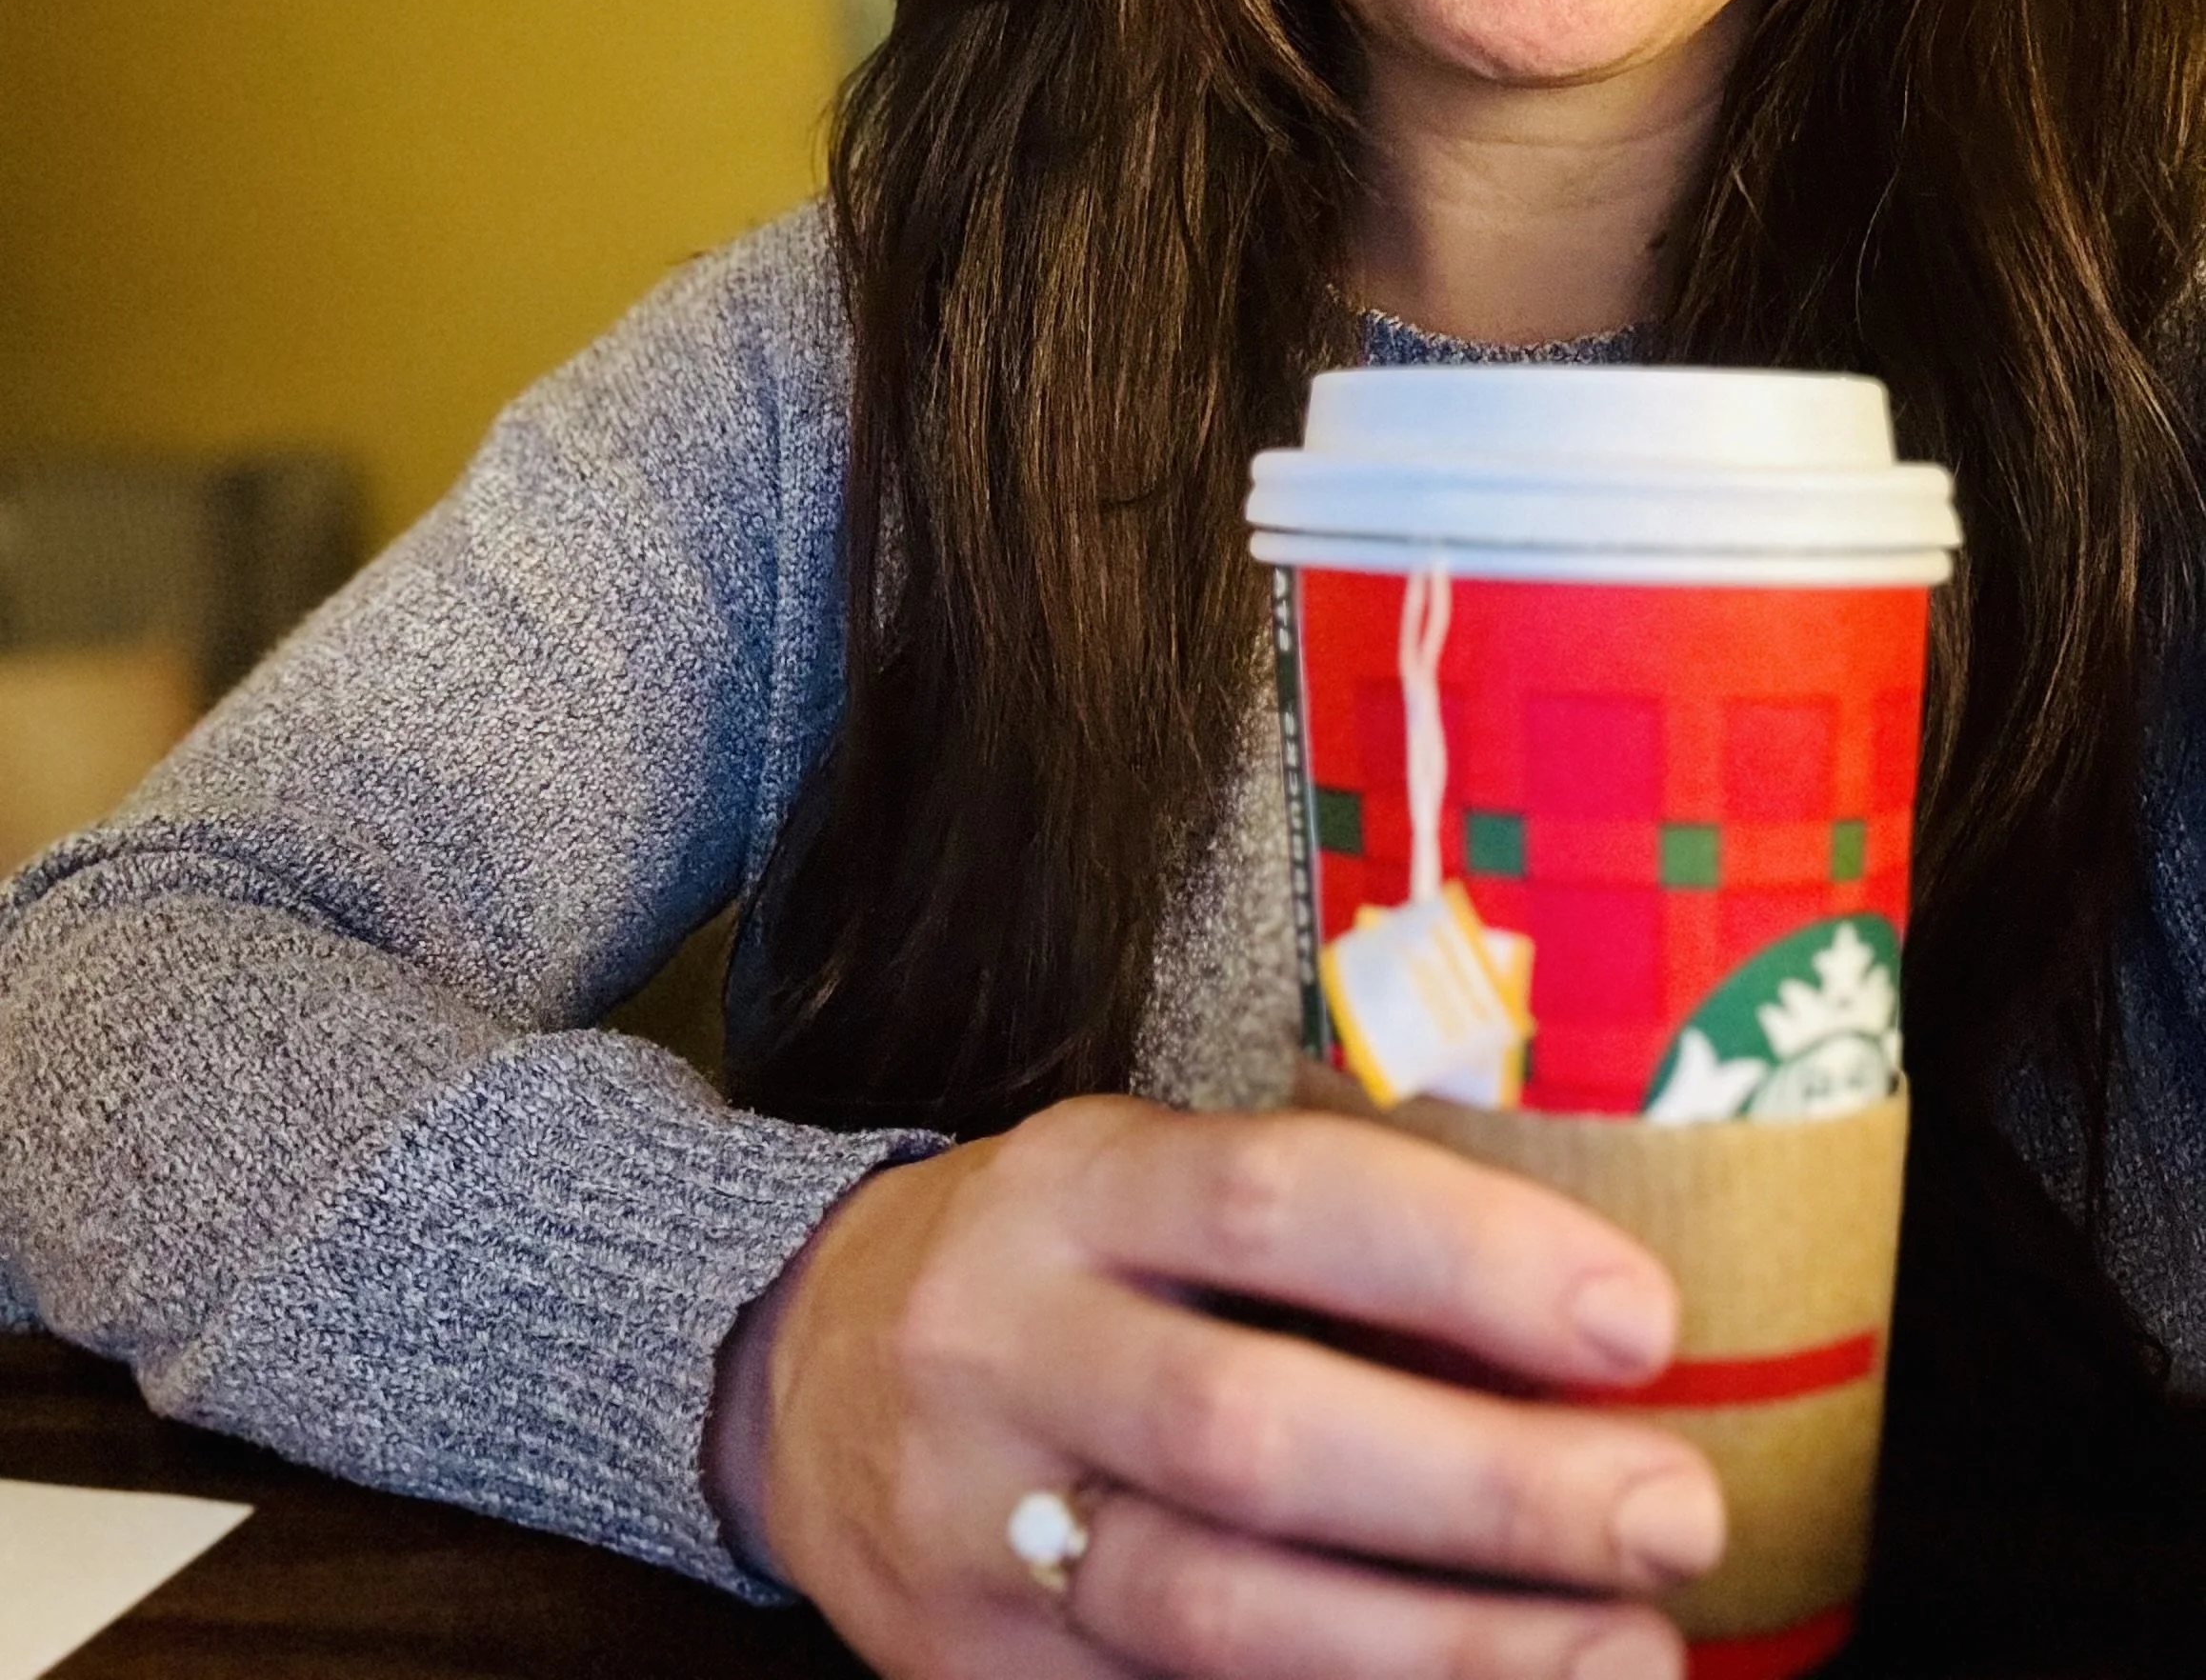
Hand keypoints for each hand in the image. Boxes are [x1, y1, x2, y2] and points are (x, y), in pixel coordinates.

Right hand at [704, 1098, 1722, 1679]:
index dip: (1467, 1256)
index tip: (1644, 1320)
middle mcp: (1008, 1346)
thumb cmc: (1053, 1260)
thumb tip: (1585, 1314)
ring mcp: (976, 1532)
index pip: (1279, 1198)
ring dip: (1444, 1652)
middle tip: (1673, 1515)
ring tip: (1631, 1655)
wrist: (789, 1371)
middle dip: (1484, 1488)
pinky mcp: (970, 1679)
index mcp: (1072, 1187)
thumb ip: (1318, 1228)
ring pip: (1213, 1616)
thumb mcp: (1145, 1175)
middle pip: (1253, 1431)